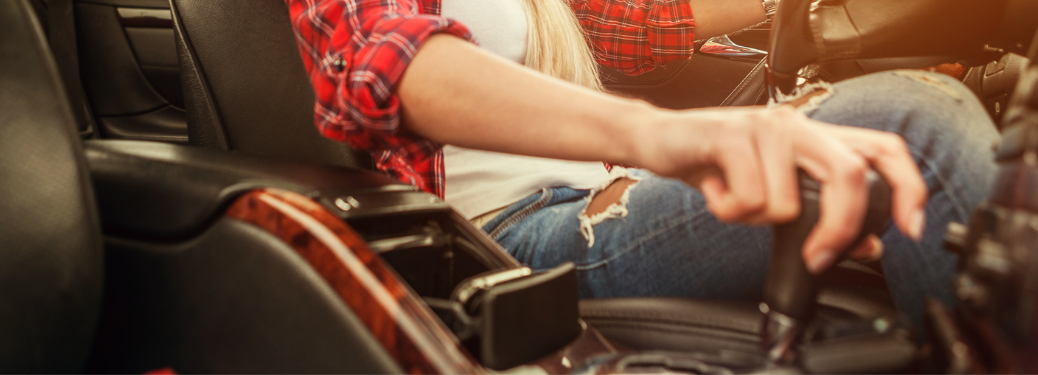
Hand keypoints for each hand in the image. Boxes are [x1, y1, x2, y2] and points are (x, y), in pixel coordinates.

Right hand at [635, 106, 925, 272]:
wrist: (660, 140)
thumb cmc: (717, 165)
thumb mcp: (773, 192)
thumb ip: (820, 213)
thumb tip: (866, 245)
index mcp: (817, 137)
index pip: (883, 149)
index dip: (908, 188)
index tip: (909, 228)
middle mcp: (798, 125)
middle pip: (849, 175)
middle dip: (839, 227)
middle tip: (817, 257)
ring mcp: (766, 126)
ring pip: (787, 202)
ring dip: (755, 219)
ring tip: (734, 201)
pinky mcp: (731, 134)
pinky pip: (748, 198)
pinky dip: (729, 211)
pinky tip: (716, 193)